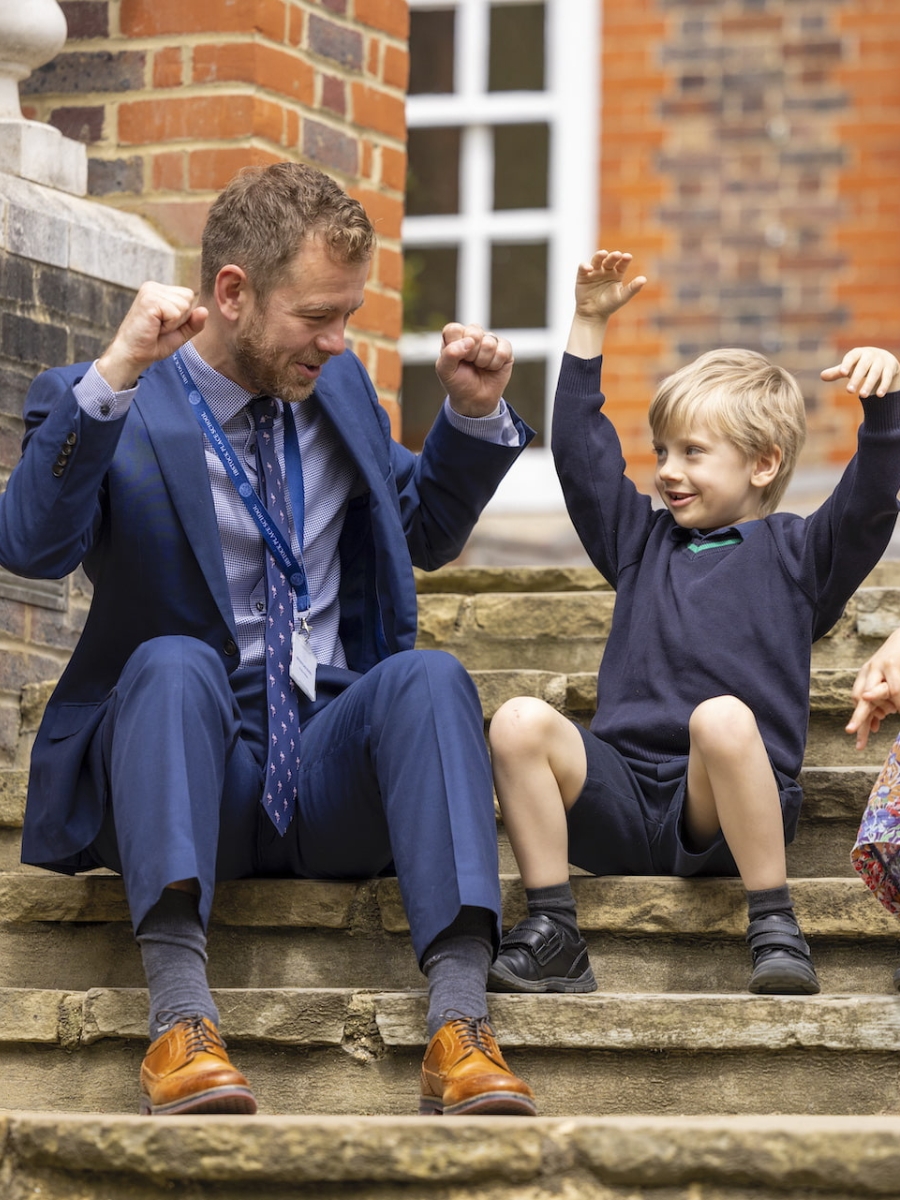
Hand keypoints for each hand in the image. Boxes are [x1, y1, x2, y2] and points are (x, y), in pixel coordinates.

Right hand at [96, 282, 207, 391]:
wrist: (132, 355)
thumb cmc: (152, 344)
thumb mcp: (180, 333)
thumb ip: (194, 323)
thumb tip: (205, 310)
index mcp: (159, 290)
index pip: (189, 296)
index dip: (183, 316)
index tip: (164, 325)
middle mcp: (153, 287)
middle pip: (189, 298)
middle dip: (180, 318)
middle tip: (160, 327)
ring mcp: (150, 291)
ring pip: (184, 305)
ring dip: (174, 323)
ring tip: (156, 327)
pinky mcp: (149, 300)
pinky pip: (176, 313)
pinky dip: (169, 326)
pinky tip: (154, 327)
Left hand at [436, 324, 513, 417]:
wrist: (474, 400)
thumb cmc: (458, 382)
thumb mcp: (444, 371)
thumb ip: (449, 353)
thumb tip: (469, 341)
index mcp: (455, 336)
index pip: (454, 329)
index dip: (456, 345)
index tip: (456, 359)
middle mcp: (473, 335)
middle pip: (474, 332)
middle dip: (471, 354)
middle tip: (469, 363)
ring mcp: (490, 340)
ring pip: (489, 343)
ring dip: (483, 361)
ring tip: (480, 367)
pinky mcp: (505, 348)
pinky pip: (502, 351)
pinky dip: (495, 364)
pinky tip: (491, 368)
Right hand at [566, 250, 646, 357]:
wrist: (593, 315)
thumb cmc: (609, 305)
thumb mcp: (622, 297)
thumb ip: (633, 288)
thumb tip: (644, 279)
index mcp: (617, 274)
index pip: (622, 264)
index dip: (624, 260)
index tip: (628, 257)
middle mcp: (606, 270)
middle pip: (610, 260)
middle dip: (613, 256)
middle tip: (617, 254)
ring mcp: (594, 272)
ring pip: (597, 260)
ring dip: (599, 256)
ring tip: (603, 254)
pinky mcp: (582, 275)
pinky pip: (583, 267)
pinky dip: (585, 266)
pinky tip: (589, 268)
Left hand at [821, 346, 899, 398]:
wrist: (884, 359)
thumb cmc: (860, 364)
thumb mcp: (849, 367)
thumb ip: (837, 372)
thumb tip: (822, 376)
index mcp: (858, 353)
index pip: (851, 357)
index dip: (847, 364)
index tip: (842, 373)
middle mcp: (870, 355)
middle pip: (863, 366)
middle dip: (856, 378)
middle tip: (849, 391)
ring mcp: (881, 361)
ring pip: (875, 372)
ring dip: (869, 384)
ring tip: (862, 396)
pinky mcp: (890, 368)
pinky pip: (887, 377)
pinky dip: (883, 385)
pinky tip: (879, 395)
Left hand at [846, 628, 899, 749]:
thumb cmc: (896, 662)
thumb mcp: (884, 680)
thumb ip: (879, 702)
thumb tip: (873, 727)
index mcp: (865, 674)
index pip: (856, 698)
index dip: (858, 716)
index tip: (852, 732)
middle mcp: (870, 669)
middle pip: (861, 697)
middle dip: (858, 715)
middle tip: (850, 730)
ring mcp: (883, 665)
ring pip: (885, 693)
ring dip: (894, 705)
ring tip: (897, 707)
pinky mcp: (893, 664)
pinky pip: (896, 689)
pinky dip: (898, 700)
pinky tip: (898, 706)